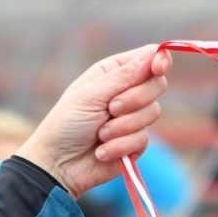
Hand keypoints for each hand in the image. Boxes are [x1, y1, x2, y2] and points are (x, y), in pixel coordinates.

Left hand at [16, 45, 172, 197]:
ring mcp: (133, 118)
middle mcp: (127, 92)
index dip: (159, 60)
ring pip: (153, 113)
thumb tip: (154, 52)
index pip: (149, 57)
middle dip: (136, 99)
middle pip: (157, 84)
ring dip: (122, 127)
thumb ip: (124, 76)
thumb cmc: (67, 123)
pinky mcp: (135, 143)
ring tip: (99, 134)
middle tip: (111, 109)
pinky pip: (143, 139)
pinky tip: (101, 151)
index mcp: (114, 72)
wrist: (58, 164)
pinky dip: (120, 146)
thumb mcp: (91, 95)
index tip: (159, 68)